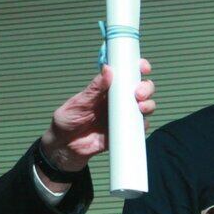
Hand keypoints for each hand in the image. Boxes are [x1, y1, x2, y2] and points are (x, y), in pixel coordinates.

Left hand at [40, 59, 154, 174]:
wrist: (65, 146)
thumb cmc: (68, 119)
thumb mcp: (79, 102)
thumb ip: (94, 88)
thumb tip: (107, 69)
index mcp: (108, 88)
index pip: (127, 73)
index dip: (139, 67)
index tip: (143, 67)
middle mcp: (119, 99)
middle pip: (142, 88)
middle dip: (146, 87)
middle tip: (138, 93)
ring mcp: (124, 115)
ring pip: (145, 106)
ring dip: (148, 104)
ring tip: (140, 107)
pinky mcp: (125, 131)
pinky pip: (140, 127)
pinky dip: (143, 124)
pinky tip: (140, 124)